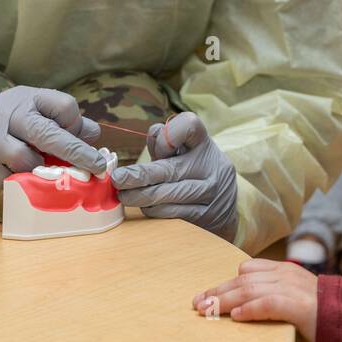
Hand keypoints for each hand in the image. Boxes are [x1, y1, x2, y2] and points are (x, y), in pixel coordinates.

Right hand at [0, 86, 102, 184]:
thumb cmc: (10, 123)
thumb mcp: (36, 112)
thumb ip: (66, 122)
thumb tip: (93, 134)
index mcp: (29, 98)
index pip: (64, 105)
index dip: (75, 123)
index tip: (76, 133)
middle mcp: (10, 113)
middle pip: (48, 134)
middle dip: (76, 153)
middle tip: (96, 167)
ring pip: (25, 159)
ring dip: (39, 169)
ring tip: (40, 167)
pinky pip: (9, 179)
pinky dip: (21, 182)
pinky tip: (22, 176)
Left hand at [111, 111, 238, 240]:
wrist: (224, 206)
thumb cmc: (194, 171)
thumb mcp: (184, 152)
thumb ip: (163, 145)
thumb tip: (147, 141)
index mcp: (203, 142)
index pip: (188, 125)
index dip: (168, 136)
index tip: (157, 149)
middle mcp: (211, 164)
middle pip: (172, 167)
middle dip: (140, 175)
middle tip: (118, 179)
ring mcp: (211, 191)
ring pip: (169, 193)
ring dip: (142, 196)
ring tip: (124, 196)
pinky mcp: (207, 215)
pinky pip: (174, 213)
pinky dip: (155, 210)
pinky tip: (144, 207)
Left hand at [192, 258, 317, 341]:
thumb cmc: (322, 308)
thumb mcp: (296, 292)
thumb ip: (274, 291)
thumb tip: (243, 301)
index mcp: (284, 270)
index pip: (248, 270)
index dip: (226, 282)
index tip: (209, 294)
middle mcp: (285, 274)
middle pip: (243, 280)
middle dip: (218, 291)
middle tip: (198, 302)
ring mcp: (291, 288)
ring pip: (249, 290)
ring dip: (225, 301)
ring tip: (208, 310)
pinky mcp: (297, 305)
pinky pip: (267, 304)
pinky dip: (250, 309)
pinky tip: (237, 316)